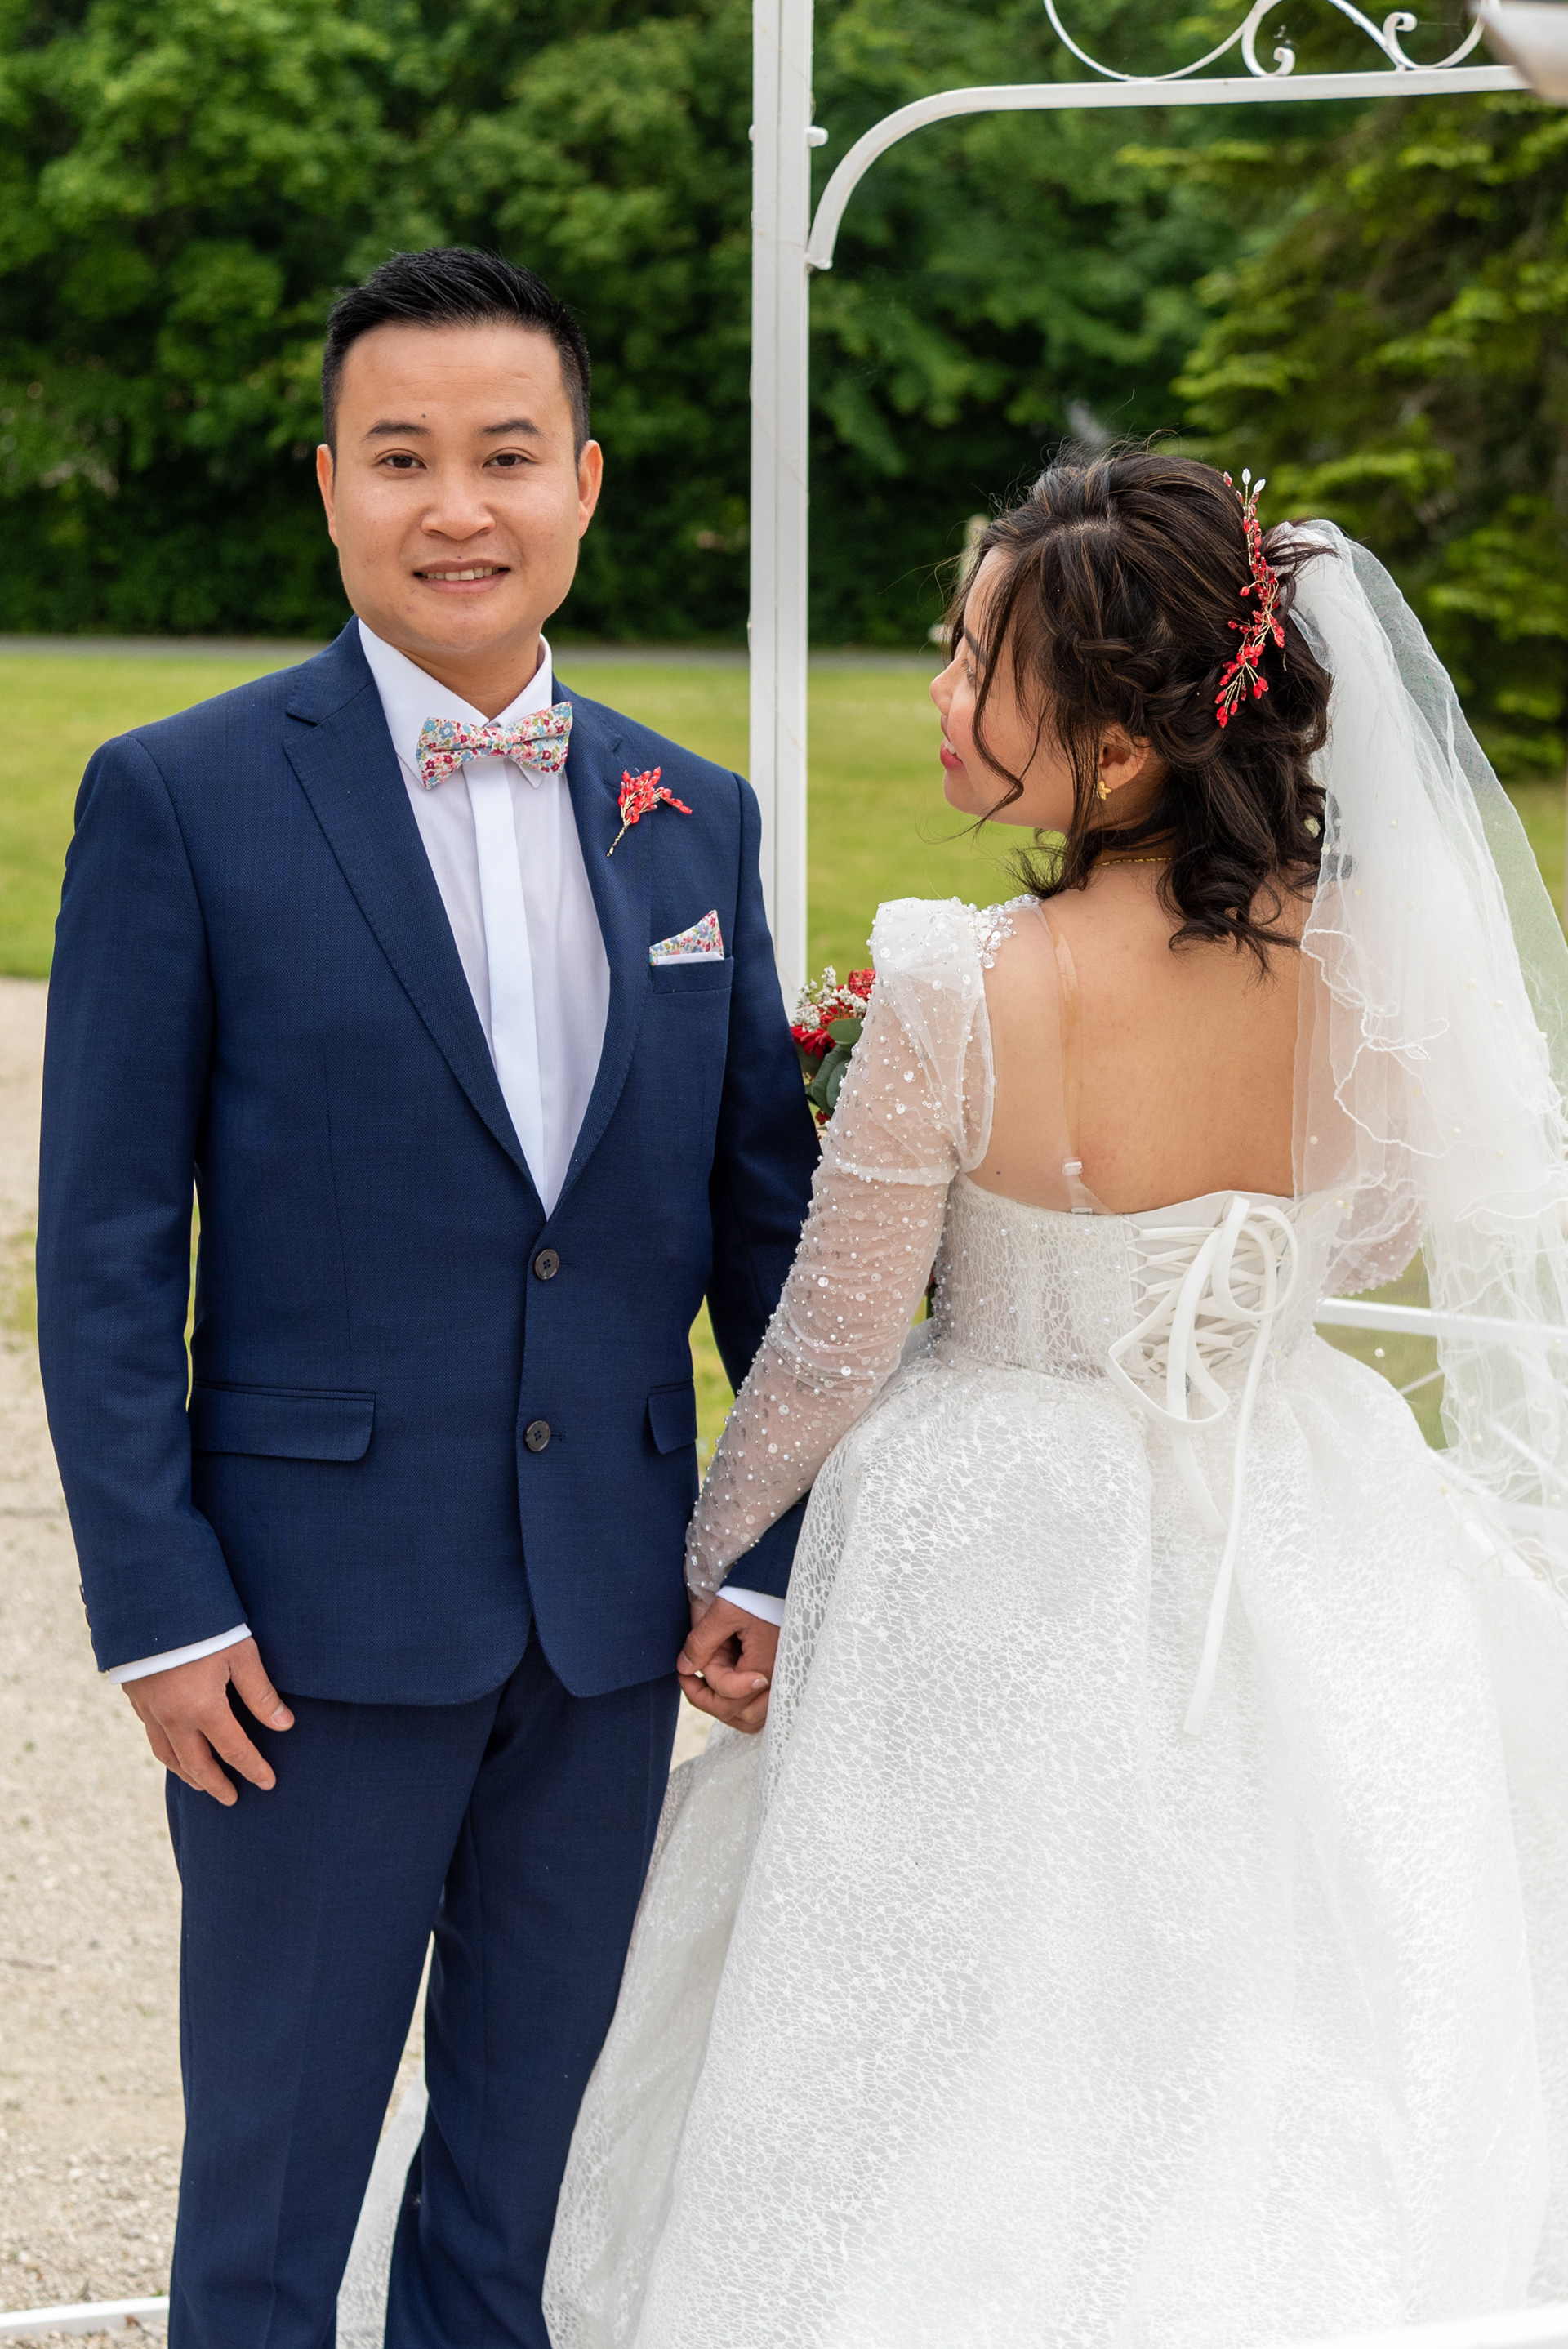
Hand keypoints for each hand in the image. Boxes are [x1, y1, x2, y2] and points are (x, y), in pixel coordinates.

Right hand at [123, 1638, 293, 1805]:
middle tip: (232, 1798)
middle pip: (196, 1764)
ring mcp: (150, 1710)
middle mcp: (173, 1718)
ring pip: (168, 1755)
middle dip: (216, 1785)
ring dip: (187, 1774)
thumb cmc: (203, 1625)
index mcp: (203, 1709)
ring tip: (202, 1784)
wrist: (149, 1603)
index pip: (234, 1750)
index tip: (268, 1783)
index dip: (253, 1769)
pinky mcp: (136, 1698)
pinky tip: (174, 1750)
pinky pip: (151, 1735)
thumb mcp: (240, 1653)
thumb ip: (260, 1693)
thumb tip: (284, 1725)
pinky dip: (166, 1751)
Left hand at [677, 1596, 777, 1735]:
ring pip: (753, 1718)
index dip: (700, 1684)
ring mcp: (784, 1680)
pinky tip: (728, 1681)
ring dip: (727, 1705)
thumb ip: (702, 1643)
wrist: (785, 1575)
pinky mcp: (784, 1676)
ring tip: (710, 1679)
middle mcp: (779, 1681)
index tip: (685, 1669)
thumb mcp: (725, 1611)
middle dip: (710, 1698)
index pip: (727, 1696)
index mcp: (765, 1667)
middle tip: (693, 1675)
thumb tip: (684, 1669)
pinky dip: (743, 1703)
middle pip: (740, 1715)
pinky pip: (764, 1706)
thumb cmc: (758, 1589)